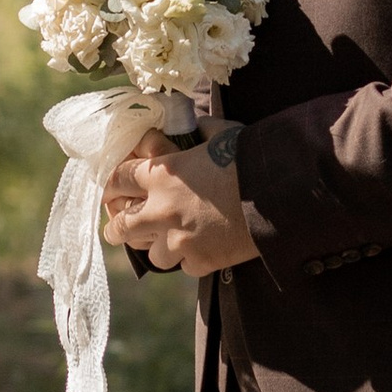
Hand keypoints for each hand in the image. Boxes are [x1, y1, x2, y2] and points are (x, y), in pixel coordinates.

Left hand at [102, 131, 254, 274]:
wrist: (281, 193)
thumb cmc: (251, 156)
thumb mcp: (221, 134)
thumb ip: (199, 132)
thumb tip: (196, 125)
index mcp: (161, 175)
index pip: (117, 181)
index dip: (110, 185)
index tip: (110, 191)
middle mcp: (162, 211)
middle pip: (120, 227)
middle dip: (116, 228)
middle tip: (118, 229)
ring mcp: (180, 241)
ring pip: (152, 255)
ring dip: (161, 247)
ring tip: (173, 241)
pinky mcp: (201, 261)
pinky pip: (185, 266)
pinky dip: (191, 258)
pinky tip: (204, 247)